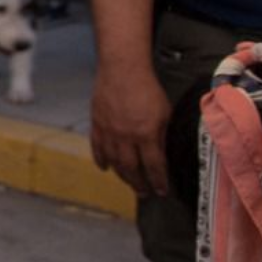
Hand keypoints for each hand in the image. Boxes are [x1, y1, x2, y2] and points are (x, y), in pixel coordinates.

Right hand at [90, 63, 172, 197]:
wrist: (122, 68)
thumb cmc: (147, 88)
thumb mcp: (165, 113)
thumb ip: (163, 135)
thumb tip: (163, 155)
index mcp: (146, 133)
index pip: (153, 166)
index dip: (159, 181)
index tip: (163, 191)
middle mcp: (125, 136)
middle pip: (131, 168)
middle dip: (139, 184)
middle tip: (145, 193)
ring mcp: (108, 131)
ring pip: (113, 161)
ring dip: (122, 176)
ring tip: (130, 183)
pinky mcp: (96, 123)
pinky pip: (97, 147)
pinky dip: (100, 159)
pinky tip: (105, 167)